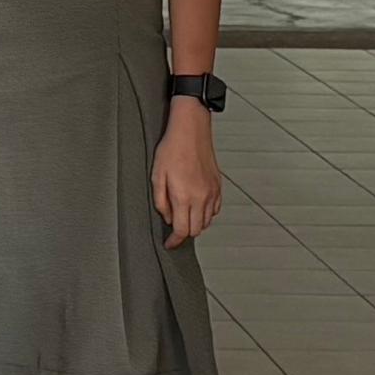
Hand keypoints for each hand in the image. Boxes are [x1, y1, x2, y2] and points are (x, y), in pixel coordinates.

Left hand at [153, 98, 223, 247]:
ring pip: (207, 221)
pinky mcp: (218, 186)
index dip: (174, 241)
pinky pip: (215, 209)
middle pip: (196, 230)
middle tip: (174, 228)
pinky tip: (196, 206)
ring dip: (195, 224)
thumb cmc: (172, 148)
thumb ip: (161, 202)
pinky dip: (206, 213)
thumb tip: (167, 218)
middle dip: (184, 233)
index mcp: (184, 196)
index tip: (170, 244)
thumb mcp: (157, 176)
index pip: (182, 230)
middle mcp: (201, 197)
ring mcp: (212, 192)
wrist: (191, 130)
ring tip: (184, 215)